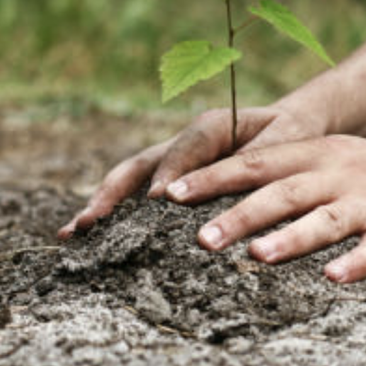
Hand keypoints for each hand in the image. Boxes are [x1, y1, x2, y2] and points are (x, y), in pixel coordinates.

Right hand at [57, 106, 326, 238]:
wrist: (292, 127)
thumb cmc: (293, 135)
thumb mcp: (288, 140)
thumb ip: (262, 157)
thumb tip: (232, 182)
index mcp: (213, 126)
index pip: (186, 148)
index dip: (171, 172)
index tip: (158, 201)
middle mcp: (184, 143)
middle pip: (140, 165)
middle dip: (113, 193)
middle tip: (89, 222)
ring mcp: (173, 162)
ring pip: (131, 180)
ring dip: (102, 205)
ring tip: (72, 233)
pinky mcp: (173, 180)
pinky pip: (139, 195)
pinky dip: (116, 214)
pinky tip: (92, 239)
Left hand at [162, 135, 365, 282]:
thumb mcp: (334, 160)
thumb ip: (287, 171)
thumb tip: (224, 192)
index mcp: (319, 154)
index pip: (257, 163)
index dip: (213, 177)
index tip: (171, 193)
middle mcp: (341, 173)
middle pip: (284, 192)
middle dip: (240, 213)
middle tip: (200, 238)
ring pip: (326, 219)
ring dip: (291, 237)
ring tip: (257, 257)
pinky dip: (356, 263)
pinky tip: (334, 279)